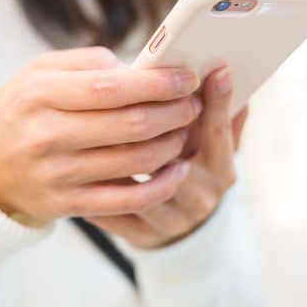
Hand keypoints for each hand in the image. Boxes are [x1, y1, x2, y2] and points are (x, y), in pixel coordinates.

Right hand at [0, 47, 201, 224]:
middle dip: (173, 112)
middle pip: (130, 125)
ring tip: (183, 131)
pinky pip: (127, 201)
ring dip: (171, 145)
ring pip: (135, 161)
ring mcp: (57, 175)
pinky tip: (177, 171)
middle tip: (191, 104)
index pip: (111, 88)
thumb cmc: (21, 111)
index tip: (185, 78)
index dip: (157, 83)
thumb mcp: (38, 73)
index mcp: (40, 94)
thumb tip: (139, 69)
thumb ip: (87, 63)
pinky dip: (161, 186)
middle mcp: (46, 135)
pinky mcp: (67, 206)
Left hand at [87, 66, 248, 247]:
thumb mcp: (213, 145)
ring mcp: (172, 220)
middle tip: (126, 102)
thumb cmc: (195, 171)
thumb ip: (220, 114)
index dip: (216, 102)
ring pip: (142, 189)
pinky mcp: (142, 236)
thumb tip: (225, 71)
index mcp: (221, 169)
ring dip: (117, 162)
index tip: (215, 70)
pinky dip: (97, 190)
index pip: (218, 132)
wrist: (184, 230)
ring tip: (93, 136)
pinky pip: (115, 213)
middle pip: (175, 161)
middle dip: (150, 132)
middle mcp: (201, 197)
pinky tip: (80, 166)